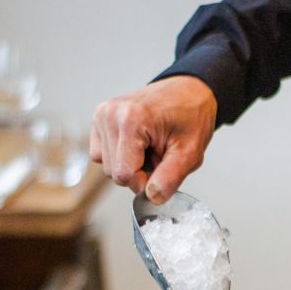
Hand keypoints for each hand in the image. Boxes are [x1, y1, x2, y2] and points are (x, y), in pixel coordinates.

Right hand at [90, 75, 216, 201]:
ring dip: (130, 164)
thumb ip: (170, 178)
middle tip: (158, 155)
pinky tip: (138, 144)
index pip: (123, 175)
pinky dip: (120, 156)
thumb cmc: (191, 117)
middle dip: (138, 172)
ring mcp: (102, 114)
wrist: (189, 91)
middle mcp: (110, 114)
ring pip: (107, 165)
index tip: (161, 169)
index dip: (144, 182)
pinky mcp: (99, 118)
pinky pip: (101, 154)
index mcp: (131, 120)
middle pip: (113, 172)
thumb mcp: (190, 152)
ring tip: (150, 147)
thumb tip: (153, 197)